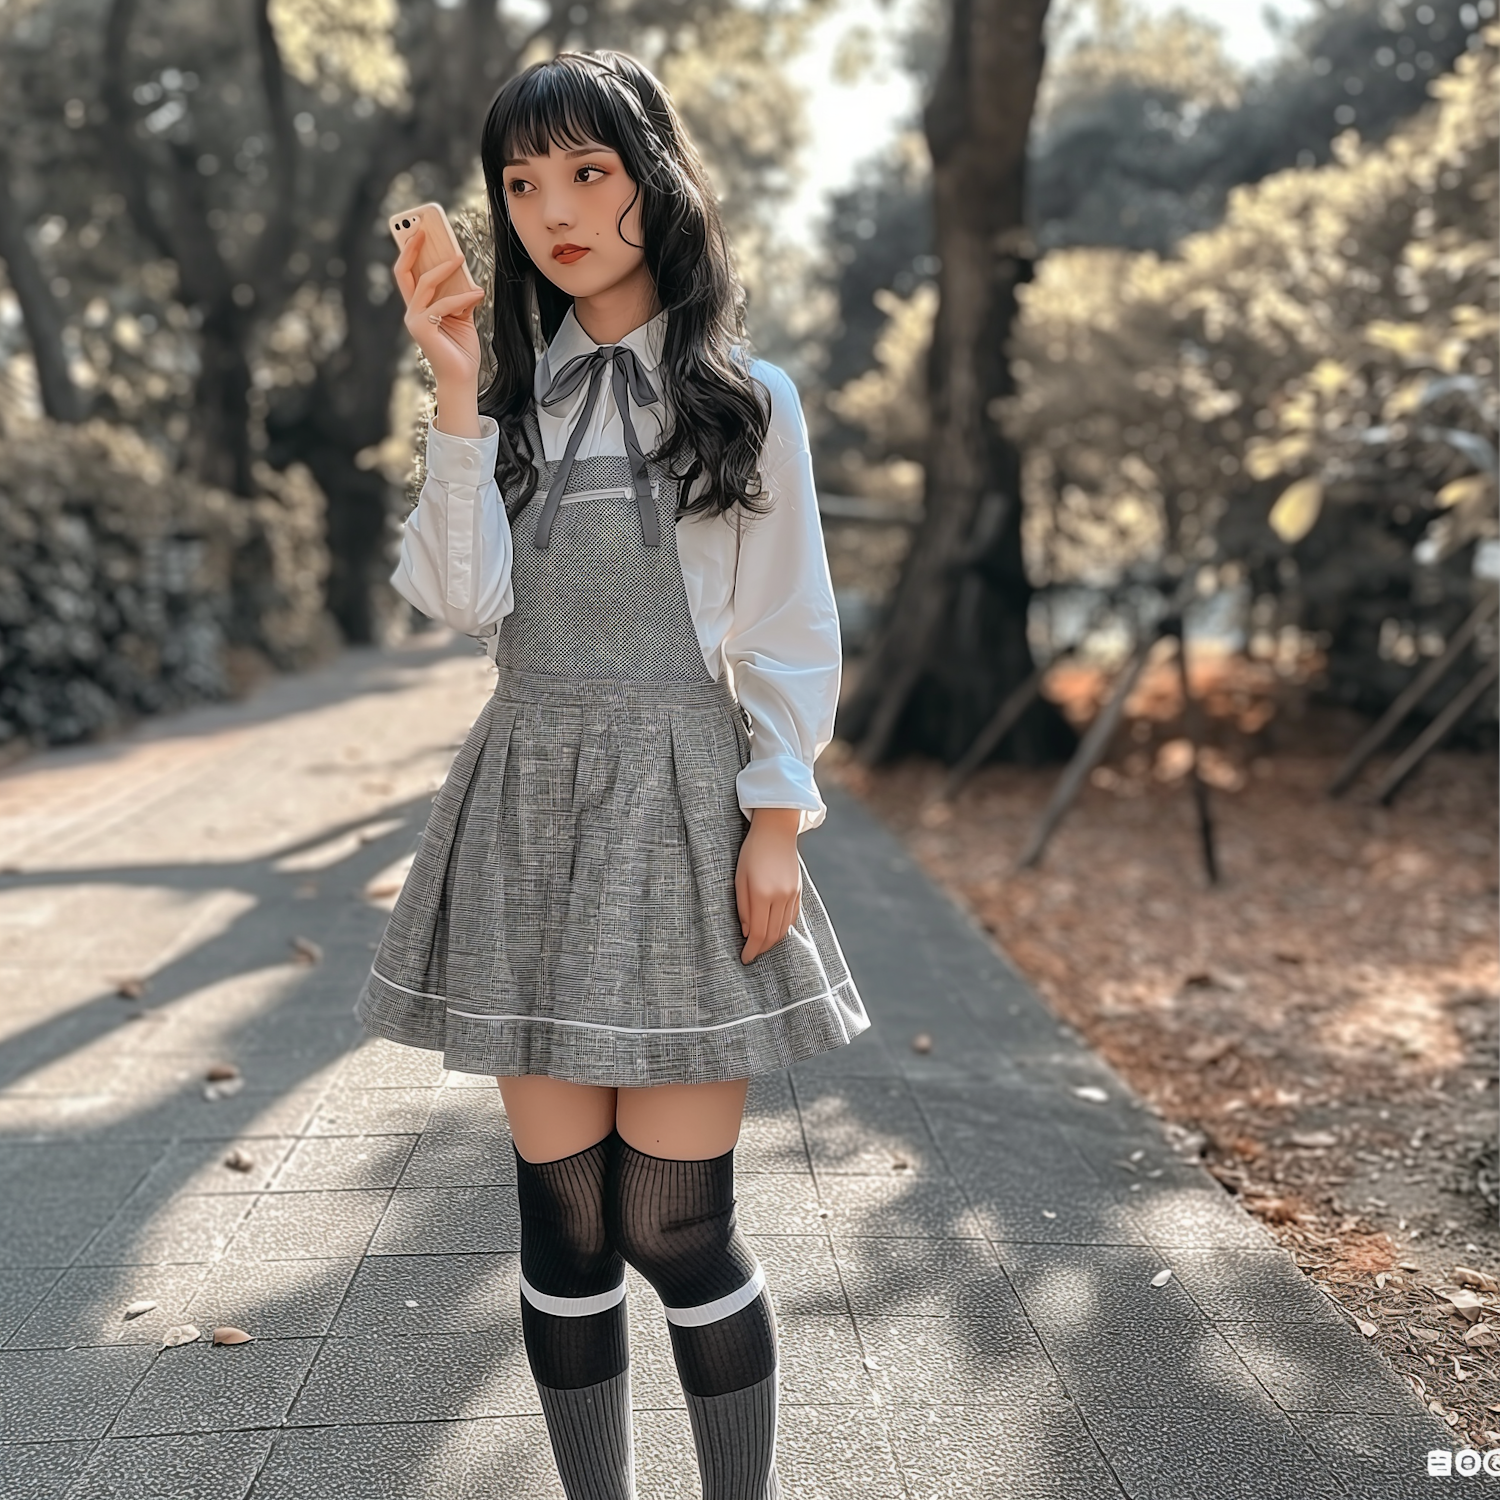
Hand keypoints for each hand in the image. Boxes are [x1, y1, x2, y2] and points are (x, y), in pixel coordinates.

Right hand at [394, 226, 485, 396]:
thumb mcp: (462, 317)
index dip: (410, 251)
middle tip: (425, 229)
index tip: (419, 230)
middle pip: (404, 272)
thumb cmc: (461, 349)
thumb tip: (467, 279)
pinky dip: (462, 297)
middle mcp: (412, 312)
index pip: (408, 274)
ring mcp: (415, 320)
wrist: (463, 377)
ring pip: (425, 284)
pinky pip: (444, 305)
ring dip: (443, 268)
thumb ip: (460, 298)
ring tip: (460, 257)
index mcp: (419, 307)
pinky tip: (477, 292)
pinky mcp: (423, 329)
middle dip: (411, 248)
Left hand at [735, 807, 801, 963]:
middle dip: (761, 949)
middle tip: (751, 955)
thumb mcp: (739, 878)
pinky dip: (782, 929)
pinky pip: (792, 918)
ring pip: (784, 929)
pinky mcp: (799, 891)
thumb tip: (747, 932)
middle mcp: (780, 897)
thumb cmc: (752, 853)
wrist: (776, 830)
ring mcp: (792, 895)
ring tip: (760, 945)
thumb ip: (743, 908)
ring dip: (772, 941)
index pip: (759, 933)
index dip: (752, 950)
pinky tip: (773, 931)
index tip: (745, 958)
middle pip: (773, 935)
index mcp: (762, 894)